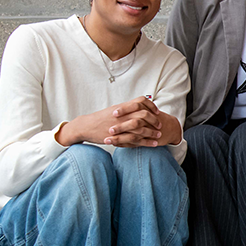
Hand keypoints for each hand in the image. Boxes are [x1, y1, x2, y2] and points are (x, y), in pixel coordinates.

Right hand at [58, 96, 176, 147]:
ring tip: (159, 135)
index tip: (156, 111)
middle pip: (143, 114)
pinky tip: (154, 144)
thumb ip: (126, 109)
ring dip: (152, 132)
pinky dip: (146, 142)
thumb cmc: (100, 118)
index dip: (151, 105)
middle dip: (154, 120)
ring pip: (141, 128)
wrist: (85, 126)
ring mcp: (120, 127)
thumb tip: (138, 107)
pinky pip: (135, 140)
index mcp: (121, 107)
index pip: (140, 101)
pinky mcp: (118, 137)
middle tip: (159, 124)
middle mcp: (122, 115)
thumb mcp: (113, 110)